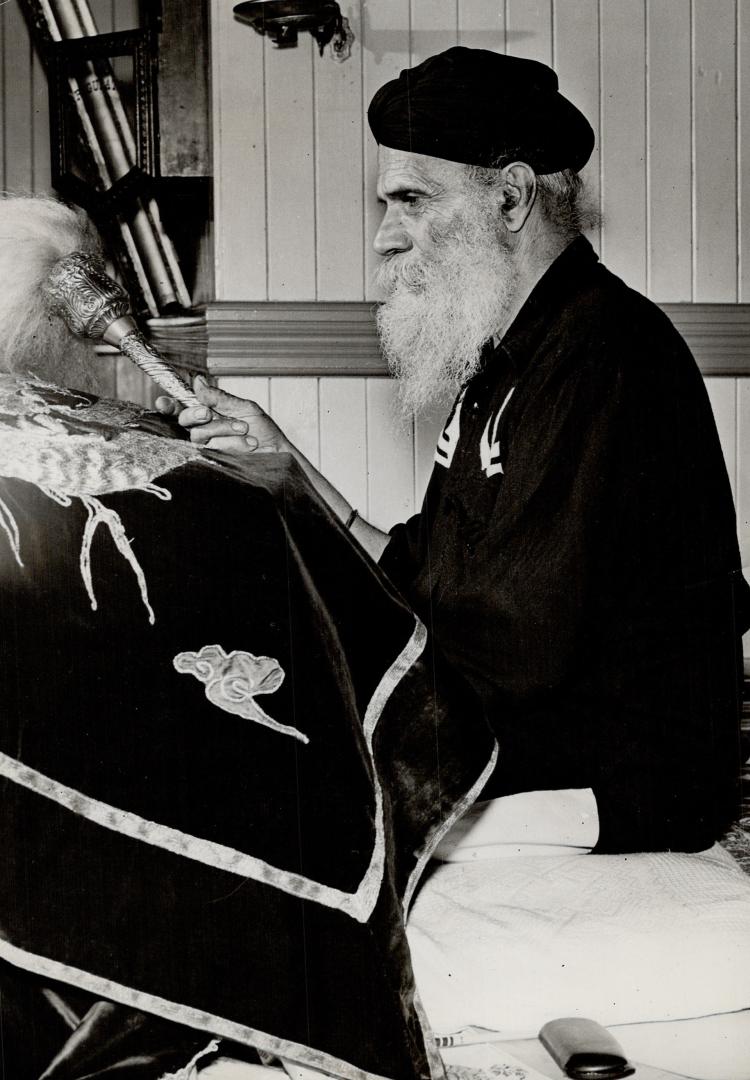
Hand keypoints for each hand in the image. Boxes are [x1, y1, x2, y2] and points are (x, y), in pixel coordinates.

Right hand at [155, 376, 288, 454]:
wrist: (277, 454)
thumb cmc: (262, 430)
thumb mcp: (244, 407)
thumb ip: (219, 397)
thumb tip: (198, 382)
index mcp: (207, 413)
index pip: (181, 408)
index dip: (168, 406)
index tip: (163, 403)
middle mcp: (203, 430)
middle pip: (184, 421)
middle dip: (194, 414)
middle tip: (208, 413)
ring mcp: (208, 447)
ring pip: (200, 435)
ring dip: (224, 428)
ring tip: (245, 428)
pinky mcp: (215, 461)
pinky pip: (215, 449)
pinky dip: (235, 443)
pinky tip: (250, 442)